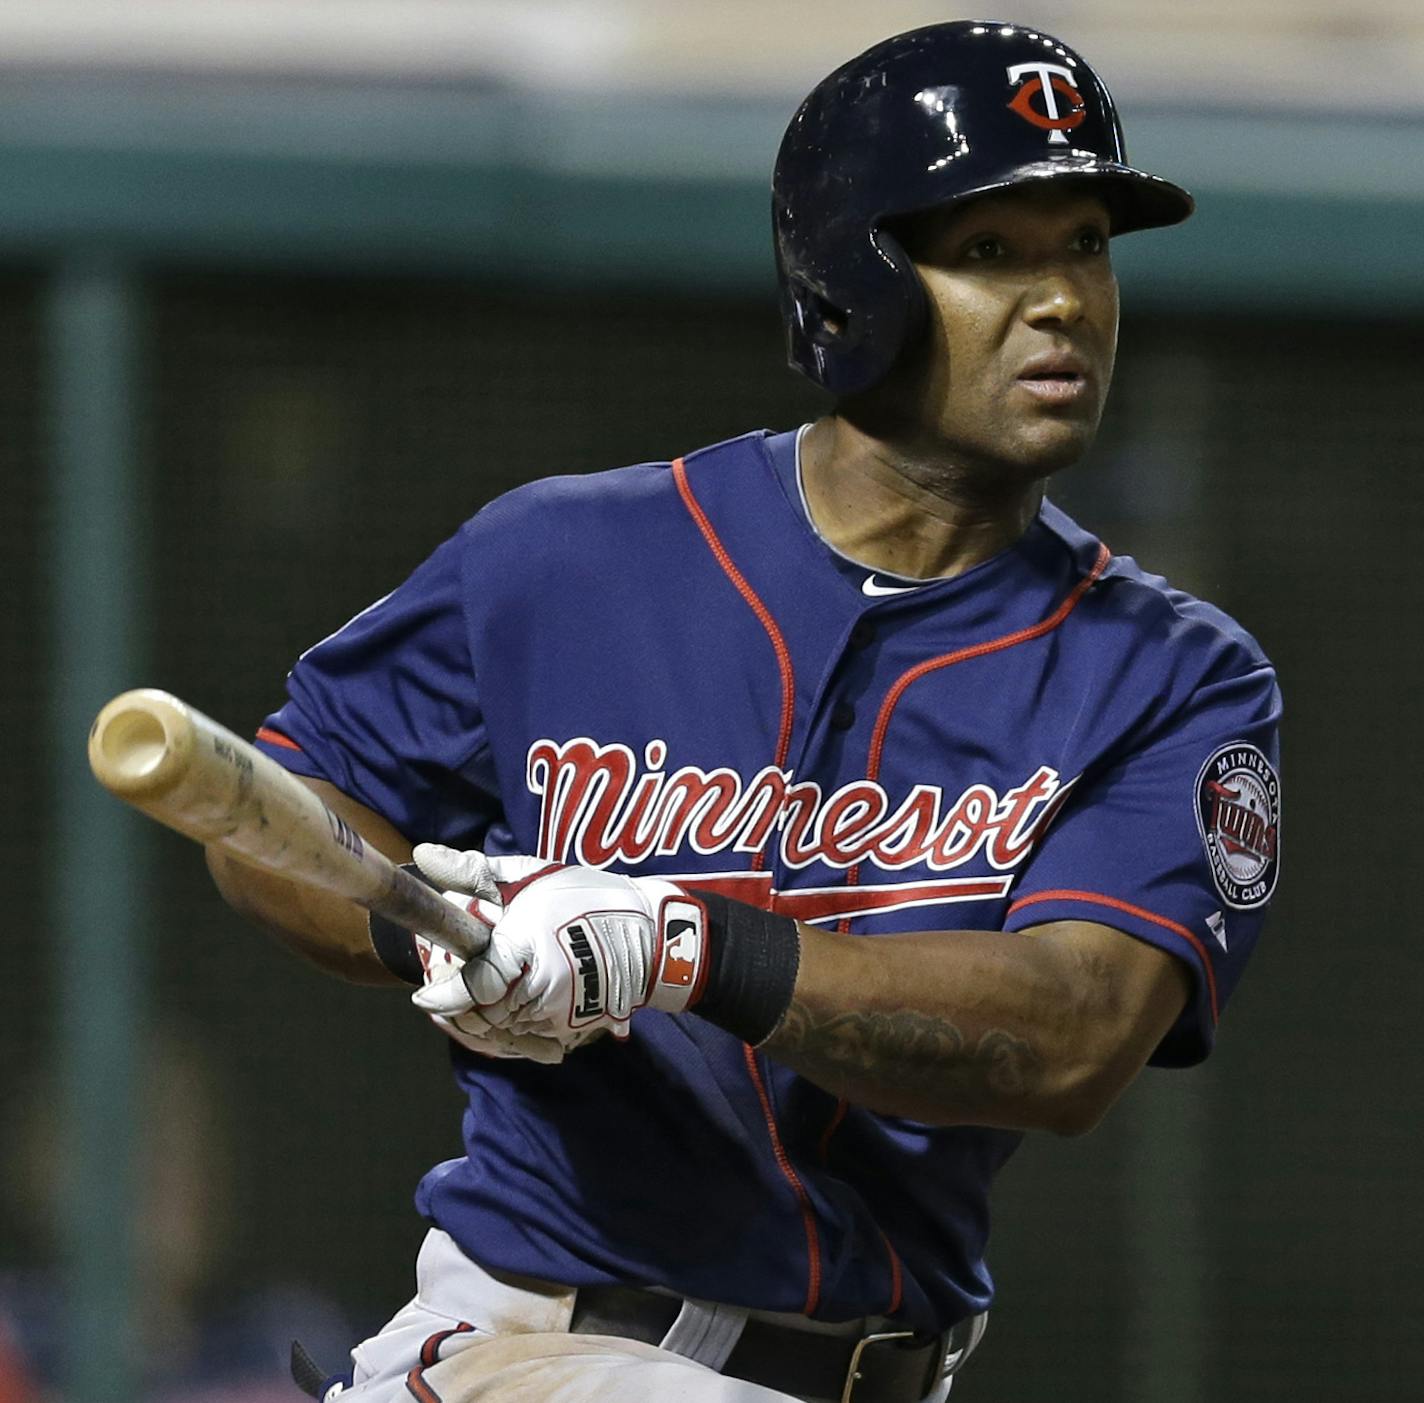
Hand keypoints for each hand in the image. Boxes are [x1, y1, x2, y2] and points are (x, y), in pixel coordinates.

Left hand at [410, 844, 708, 1047]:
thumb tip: (423, 856)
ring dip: (486, 1019)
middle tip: (451, 993)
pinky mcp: (571, 1030)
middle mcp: (539, 988)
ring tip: (481, 997)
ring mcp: (557, 1015)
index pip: (474, 986)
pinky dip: (512, 1027)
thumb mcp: (530, 877)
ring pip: (503, 1031)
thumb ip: (474, 873)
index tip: (424, 996)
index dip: (445, 996)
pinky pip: (527, 1038)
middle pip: (483, 1014)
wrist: (650, 934)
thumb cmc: (586, 897)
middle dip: (462, 1008)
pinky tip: (510, 1006)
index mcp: (525, 948)